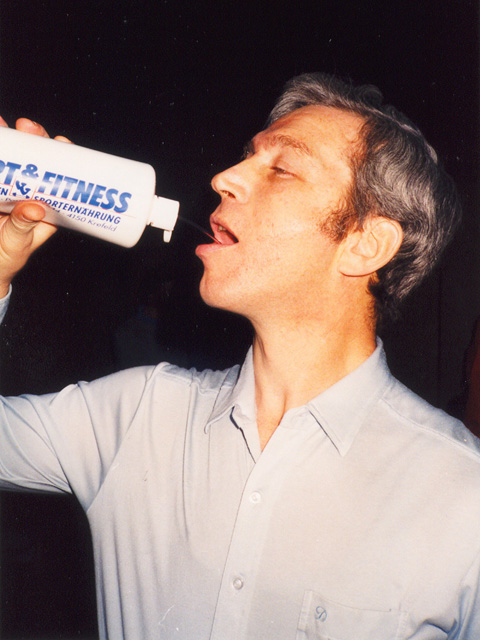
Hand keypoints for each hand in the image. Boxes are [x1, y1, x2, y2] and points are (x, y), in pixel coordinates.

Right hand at [0, 117, 69, 296]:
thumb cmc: (6, 258)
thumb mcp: (16, 244)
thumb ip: (23, 227)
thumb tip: (35, 208)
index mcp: (48, 206)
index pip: (60, 176)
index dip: (63, 156)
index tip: (60, 141)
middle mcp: (30, 192)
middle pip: (36, 159)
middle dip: (33, 139)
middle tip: (28, 127)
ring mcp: (10, 188)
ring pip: (13, 158)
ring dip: (8, 138)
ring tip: (2, 124)